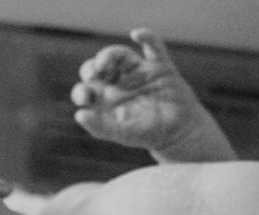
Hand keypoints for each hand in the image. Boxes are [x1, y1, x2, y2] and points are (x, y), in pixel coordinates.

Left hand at [71, 27, 236, 161]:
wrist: (179, 133)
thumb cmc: (148, 135)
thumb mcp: (121, 133)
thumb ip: (99, 126)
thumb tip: (79, 114)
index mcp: (107, 99)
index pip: (87, 88)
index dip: (82, 89)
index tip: (86, 94)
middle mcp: (119, 82)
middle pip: (99, 67)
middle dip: (93, 67)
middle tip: (95, 74)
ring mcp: (139, 72)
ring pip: (120, 55)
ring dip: (110, 54)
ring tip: (105, 62)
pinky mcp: (159, 66)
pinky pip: (153, 46)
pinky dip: (147, 37)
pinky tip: (136, 35)